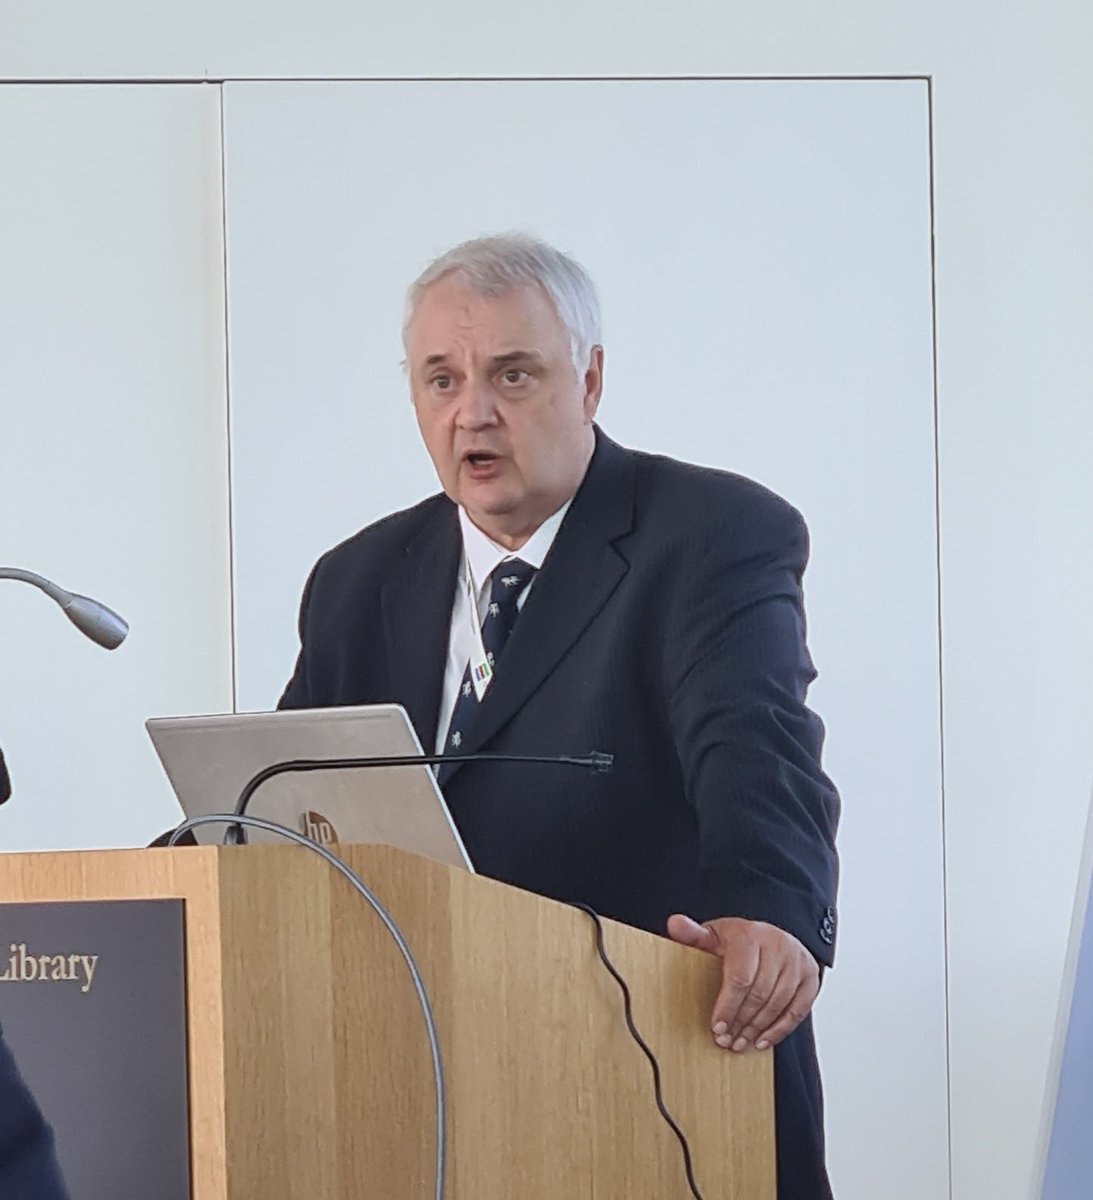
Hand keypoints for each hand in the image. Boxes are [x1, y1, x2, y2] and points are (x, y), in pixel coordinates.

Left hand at [666, 914, 818, 1051]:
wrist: (771, 935)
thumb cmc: (738, 939)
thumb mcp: (714, 935)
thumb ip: (693, 934)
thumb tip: (675, 924)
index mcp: (750, 934)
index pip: (740, 977)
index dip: (727, 1006)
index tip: (717, 1027)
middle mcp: (777, 945)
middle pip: (759, 993)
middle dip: (741, 1022)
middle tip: (727, 1040)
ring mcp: (797, 961)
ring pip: (778, 1004)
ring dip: (757, 1029)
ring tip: (740, 1043)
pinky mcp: (810, 977)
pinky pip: (798, 1010)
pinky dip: (779, 1030)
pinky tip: (762, 1040)